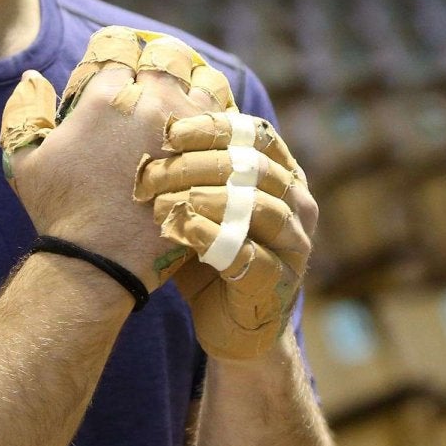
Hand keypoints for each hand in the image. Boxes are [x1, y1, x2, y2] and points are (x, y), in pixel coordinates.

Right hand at [0, 27, 211, 291]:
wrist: (100, 262)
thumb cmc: (59, 212)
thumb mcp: (24, 159)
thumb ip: (24, 110)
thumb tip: (32, 74)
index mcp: (107, 95)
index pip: (120, 50)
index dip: (115, 56)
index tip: (117, 70)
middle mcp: (152, 102)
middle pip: (167, 57)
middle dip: (158, 62)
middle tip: (156, 77)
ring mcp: (188, 128)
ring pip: (204, 82)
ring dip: (194, 85)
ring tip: (187, 98)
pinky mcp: (213, 157)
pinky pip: (226, 122)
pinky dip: (217, 120)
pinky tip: (208, 132)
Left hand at [134, 102, 318, 361]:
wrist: (231, 324)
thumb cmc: (211, 253)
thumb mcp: (202, 203)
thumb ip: (190, 169)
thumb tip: (146, 121)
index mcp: (284, 176)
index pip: (256, 135)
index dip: (215, 128)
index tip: (170, 131)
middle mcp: (298, 206)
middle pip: (255, 168)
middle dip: (198, 165)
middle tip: (152, 174)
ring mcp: (294, 247)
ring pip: (260, 209)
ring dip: (207, 200)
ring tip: (164, 202)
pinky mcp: (279, 286)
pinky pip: (253, 258)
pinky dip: (218, 241)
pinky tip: (187, 232)